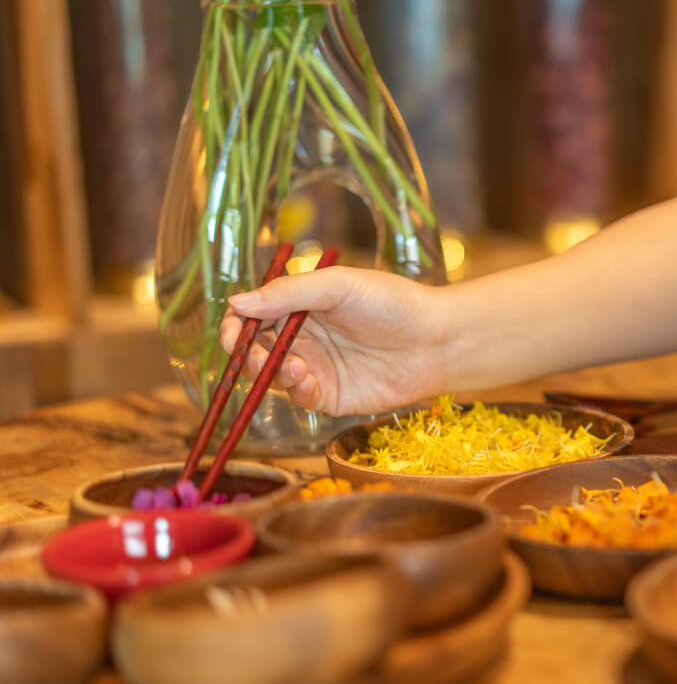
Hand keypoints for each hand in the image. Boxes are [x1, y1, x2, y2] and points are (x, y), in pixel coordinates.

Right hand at [220, 266, 446, 415]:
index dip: (236, 324)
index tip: (232, 331)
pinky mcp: (330, 396)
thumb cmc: (393, 303)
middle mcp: (303, 338)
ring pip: (271, 375)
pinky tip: (305, 377)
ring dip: (268, 371)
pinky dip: (294, 389)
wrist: (437, 340)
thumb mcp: (339, 286)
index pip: (253, 316)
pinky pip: (298, 397)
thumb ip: (289, 293)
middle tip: (249, 352)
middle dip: (245, 352)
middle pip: (255, 348)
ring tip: (290, 363)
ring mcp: (316, 368)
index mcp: (301, 307)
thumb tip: (237, 301)